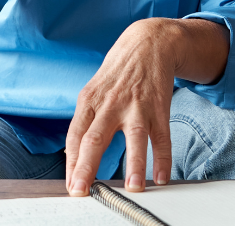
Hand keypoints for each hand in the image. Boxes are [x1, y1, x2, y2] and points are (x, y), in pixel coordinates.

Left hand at [65, 19, 178, 195]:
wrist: (147, 43)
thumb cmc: (116, 73)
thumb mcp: (93, 91)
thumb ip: (85, 122)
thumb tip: (73, 156)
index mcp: (89, 101)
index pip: (75, 136)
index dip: (71, 162)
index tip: (71, 185)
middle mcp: (110, 104)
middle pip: (95, 138)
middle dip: (87, 166)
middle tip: (82, 190)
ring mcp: (136, 106)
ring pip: (134, 137)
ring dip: (135, 164)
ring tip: (134, 187)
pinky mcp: (158, 108)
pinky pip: (162, 137)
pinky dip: (163, 158)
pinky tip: (162, 176)